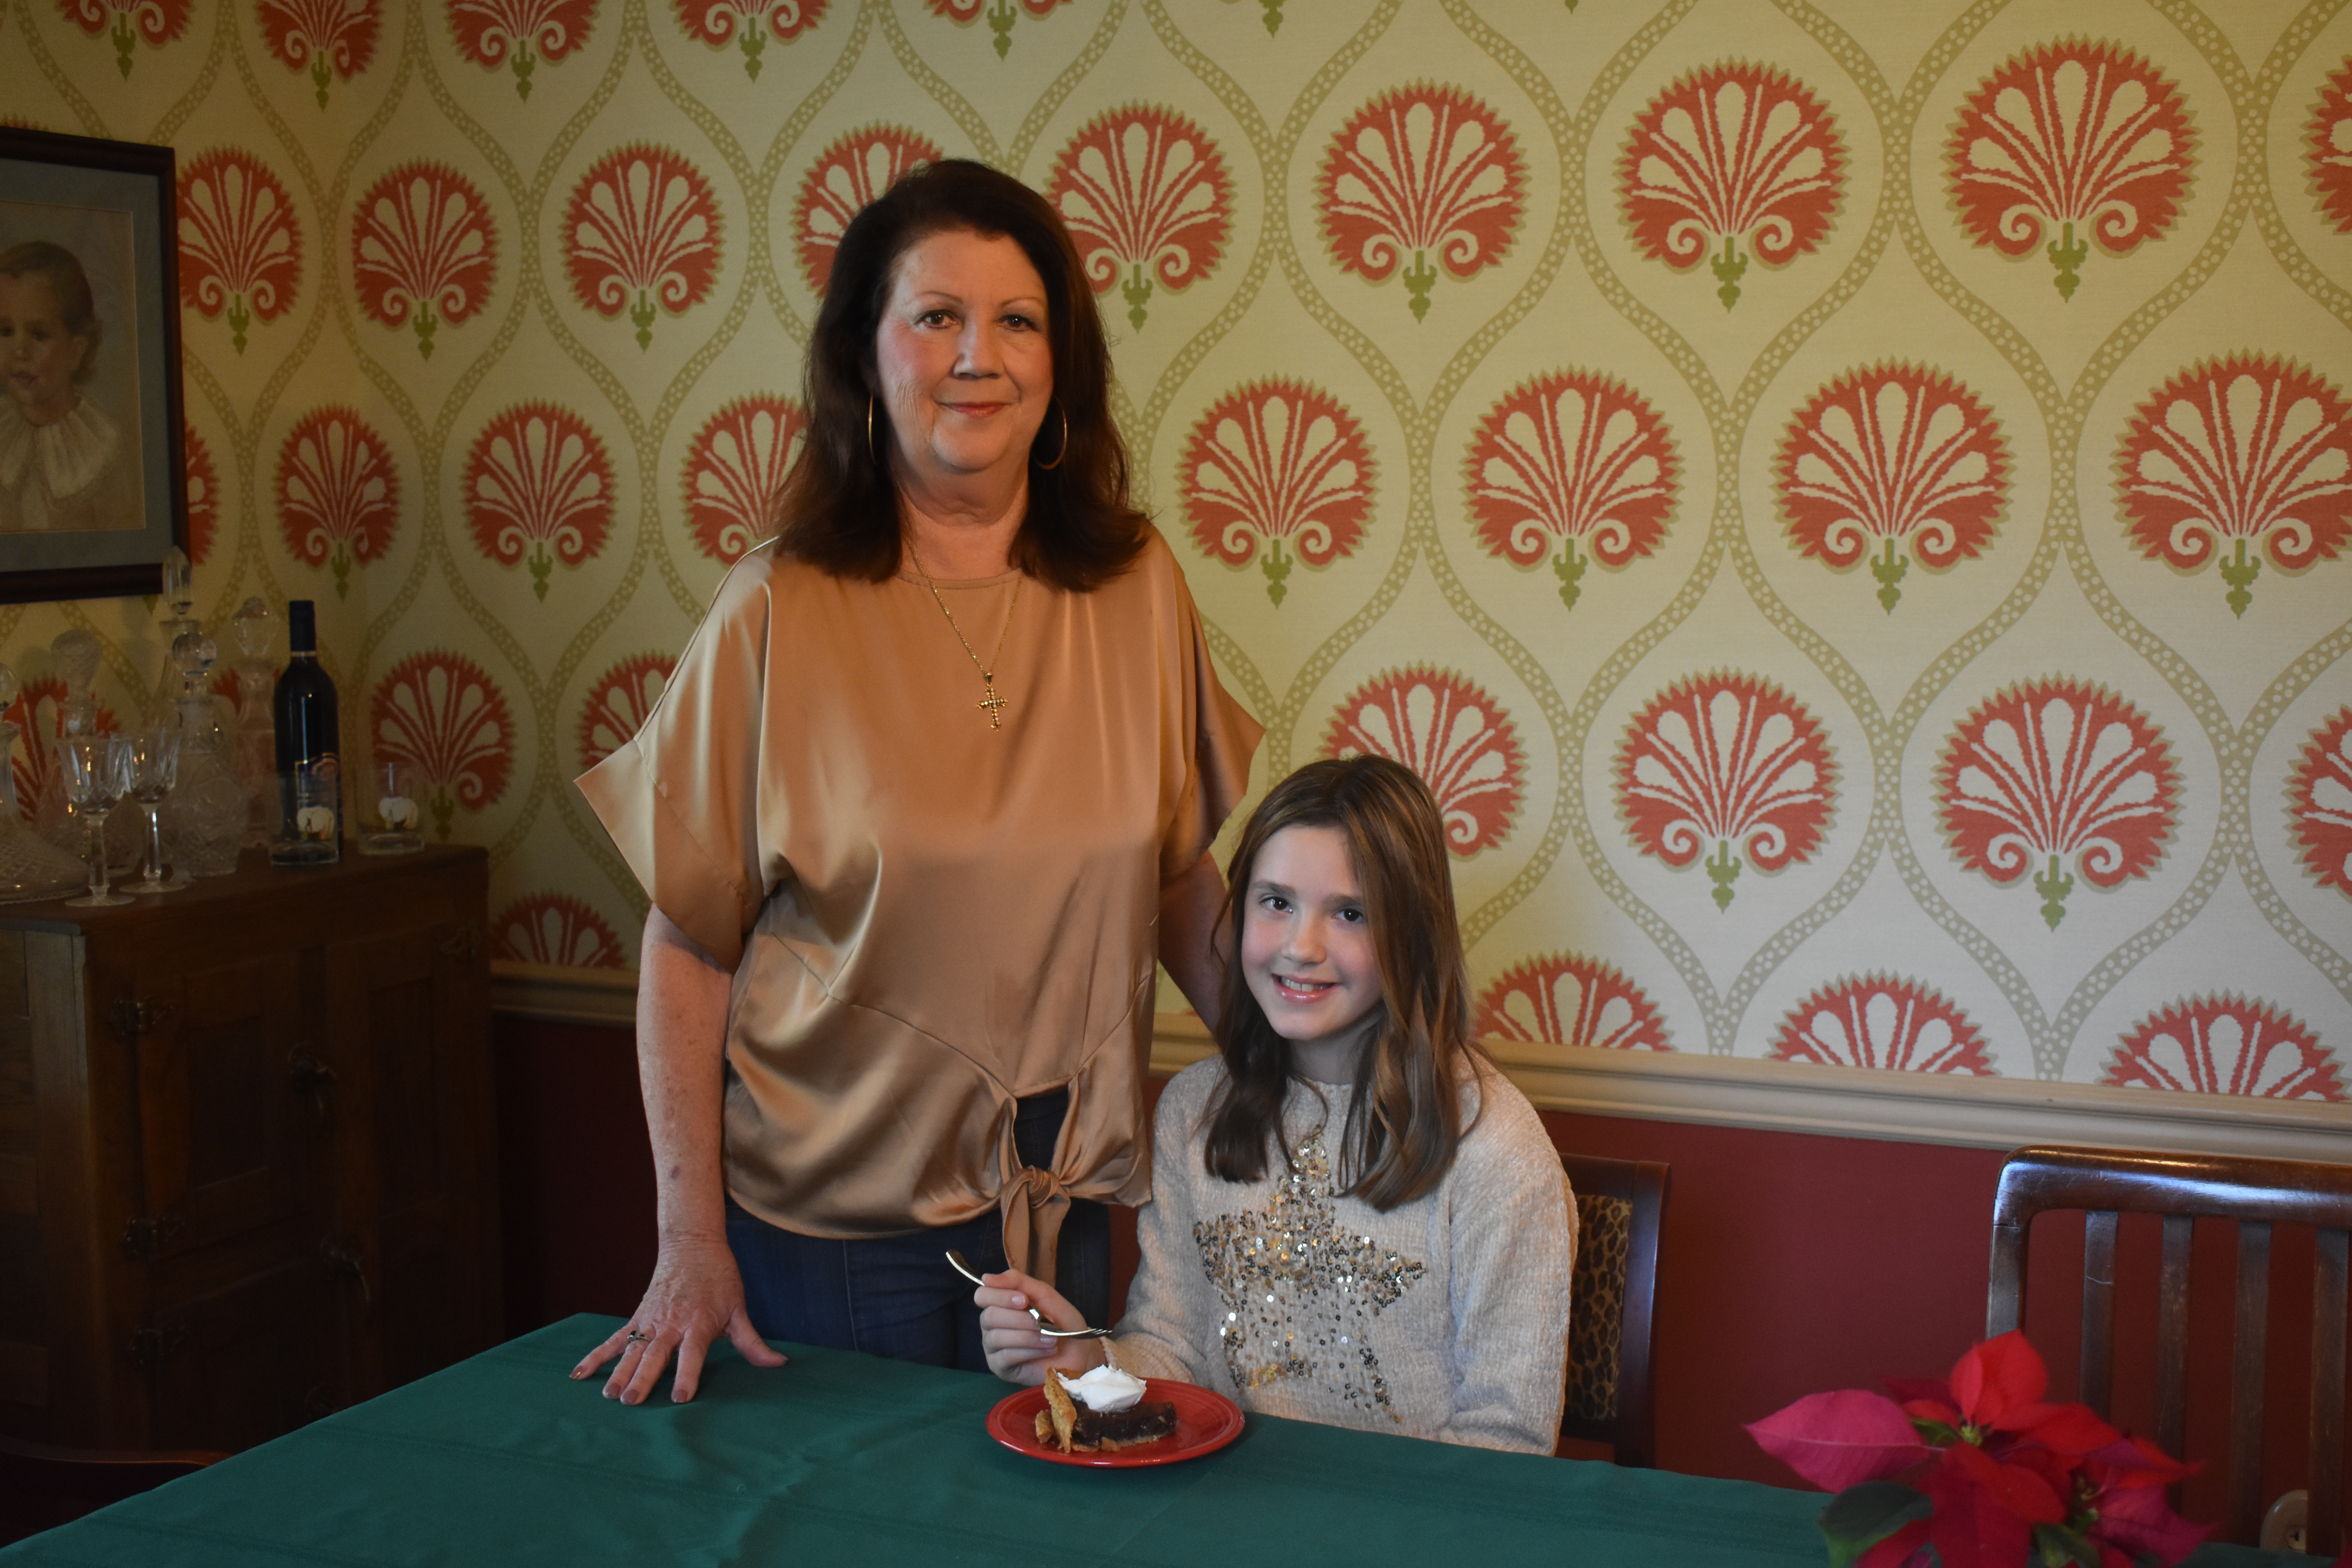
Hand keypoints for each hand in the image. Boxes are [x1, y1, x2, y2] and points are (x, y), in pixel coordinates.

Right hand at [571, 1234, 786, 1403]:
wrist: (693, 1244)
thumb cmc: (720, 1278)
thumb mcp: (739, 1308)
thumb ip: (752, 1342)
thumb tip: (779, 1365)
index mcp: (699, 1323)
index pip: (692, 1354)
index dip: (687, 1375)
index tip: (680, 1397)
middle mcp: (671, 1323)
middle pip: (655, 1355)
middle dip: (643, 1379)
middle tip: (631, 1401)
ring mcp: (650, 1321)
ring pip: (632, 1350)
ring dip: (619, 1372)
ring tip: (609, 1395)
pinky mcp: (637, 1317)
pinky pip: (614, 1339)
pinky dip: (596, 1356)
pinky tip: (579, 1374)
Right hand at [975, 1269, 1106, 1385]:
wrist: (1080, 1352)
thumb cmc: (1062, 1323)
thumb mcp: (1044, 1295)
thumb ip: (1018, 1282)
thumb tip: (987, 1277)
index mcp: (1000, 1305)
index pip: (982, 1295)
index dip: (1001, 1296)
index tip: (1024, 1300)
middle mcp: (991, 1326)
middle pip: (988, 1316)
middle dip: (1019, 1318)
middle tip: (1040, 1321)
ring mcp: (993, 1348)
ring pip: (998, 1337)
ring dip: (1029, 1336)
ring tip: (1051, 1338)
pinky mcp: (1000, 1367)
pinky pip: (1007, 1355)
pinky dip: (1031, 1350)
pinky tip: (1047, 1350)